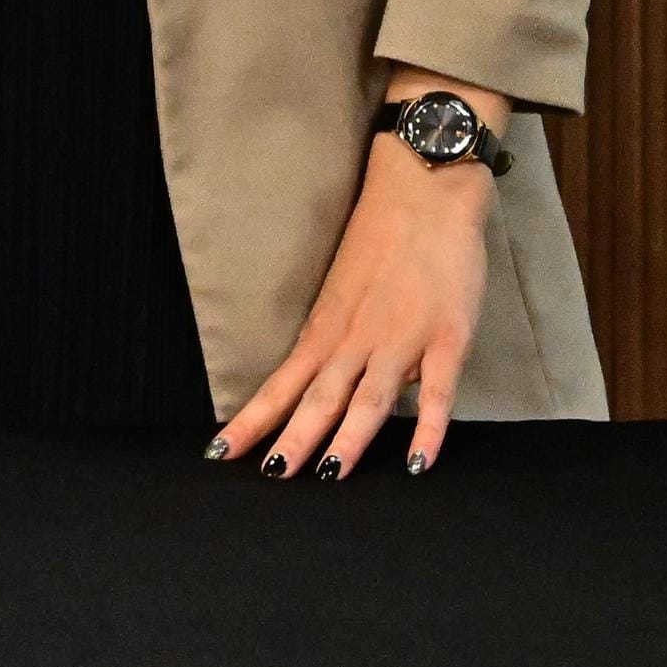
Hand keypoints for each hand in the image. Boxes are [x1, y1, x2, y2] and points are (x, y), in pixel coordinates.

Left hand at [215, 101, 502, 480]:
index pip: (281, 382)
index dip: (252, 418)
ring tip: (327, 477)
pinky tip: (417, 462)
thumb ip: (339, 337)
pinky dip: (427, 428)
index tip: (219, 452)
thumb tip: (330, 384)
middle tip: (268, 478)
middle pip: (317, 397)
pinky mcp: (447, 335)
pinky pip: (436, 391)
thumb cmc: (383, 238)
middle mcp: (356, 337)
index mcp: (327, 326)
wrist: (424, 188)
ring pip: (368, 399)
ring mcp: (401, 338)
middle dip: (291, 439)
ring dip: (348, 440)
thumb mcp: (345, 290)